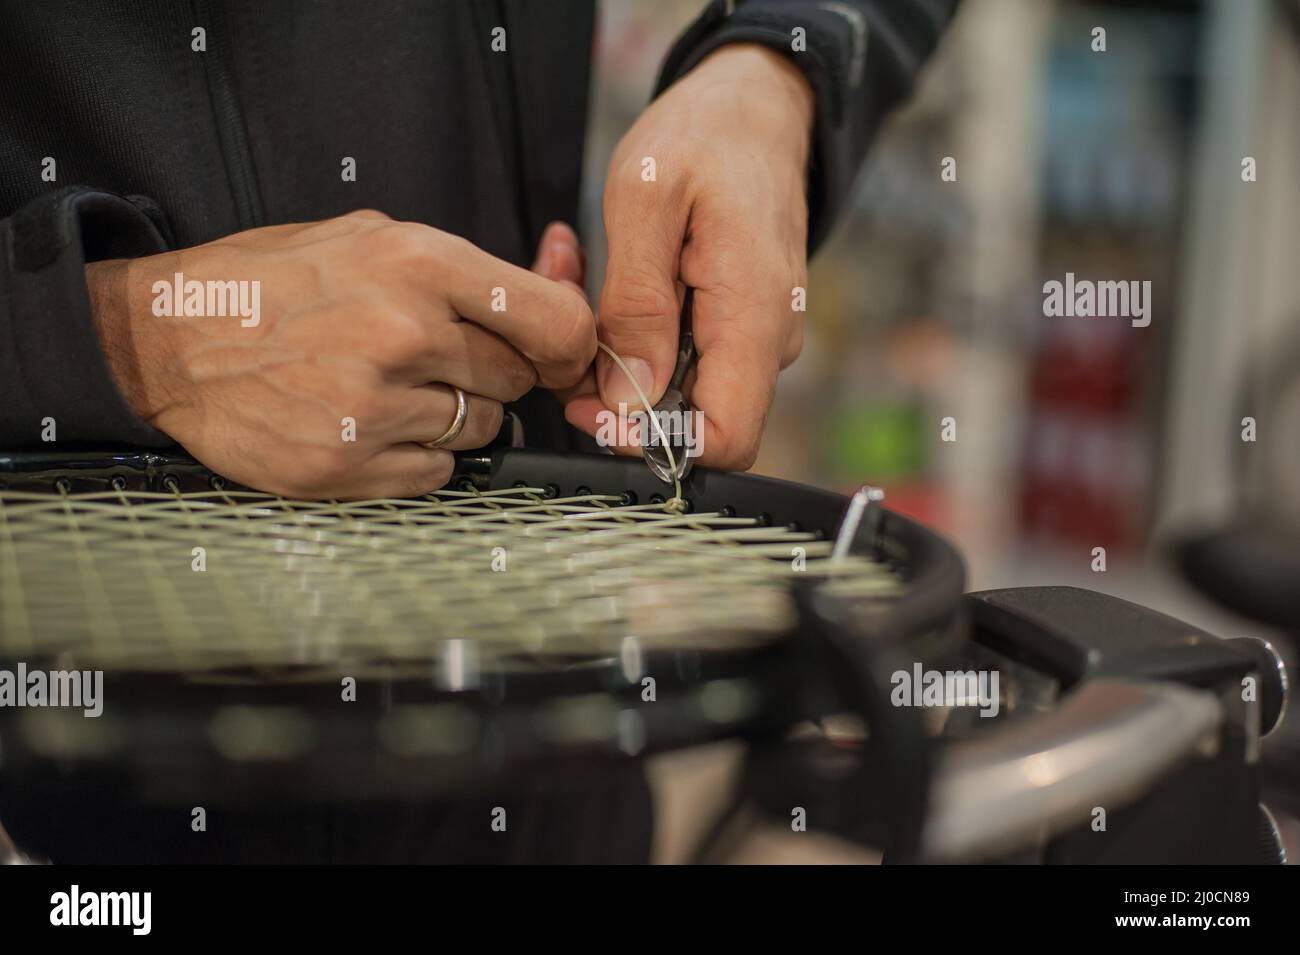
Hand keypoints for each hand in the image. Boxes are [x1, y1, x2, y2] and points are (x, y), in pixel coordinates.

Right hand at [86, 212, 593, 498]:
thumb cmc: (273, 283)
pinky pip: (439, 472)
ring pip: (482, 431)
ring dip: (454, 415)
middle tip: (438, 359)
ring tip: (391, 387)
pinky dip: (419, 454)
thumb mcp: (370, 237)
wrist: (168, 339)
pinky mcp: (350, 466)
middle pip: (516, 382)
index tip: (557, 355)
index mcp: (418, 265)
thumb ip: (465, 270)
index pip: (554, 322)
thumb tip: (554, 286)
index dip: (568, 346)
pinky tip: (373, 423)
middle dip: (492, 374)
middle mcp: (404, 334)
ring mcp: (376, 407)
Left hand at [565, 43, 813, 468]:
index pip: (725, 439)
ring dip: (613, 354)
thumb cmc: (705, 135)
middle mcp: (767, 340)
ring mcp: (756, 336)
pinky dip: (632, 334)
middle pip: (691, 422)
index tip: (589, 403)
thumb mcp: (648, 201)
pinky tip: (602, 283)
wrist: (756, 104)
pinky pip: (680, 358)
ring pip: (676, 391)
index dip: (652, 442)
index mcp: (754, 316)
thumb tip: (628, 401)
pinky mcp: (737, 324)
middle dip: (612, 392)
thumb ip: (638, 307)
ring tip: (573, 277)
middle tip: (561, 324)